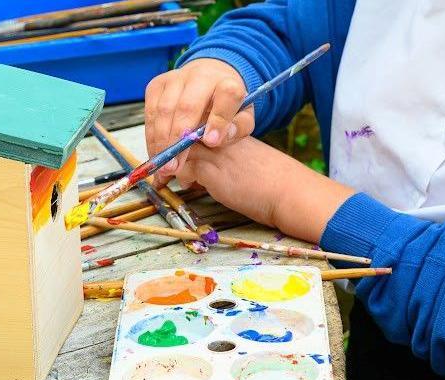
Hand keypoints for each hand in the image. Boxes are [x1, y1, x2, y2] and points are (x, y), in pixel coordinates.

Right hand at [144, 58, 254, 184]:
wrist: (208, 79)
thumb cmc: (225, 107)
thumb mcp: (241, 118)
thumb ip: (236, 129)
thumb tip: (215, 140)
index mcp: (228, 83)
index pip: (227, 96)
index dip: (218, 120)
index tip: (211, 142)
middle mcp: (201, 76)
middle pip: (187, 107)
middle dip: (177, 140)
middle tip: (174, 167)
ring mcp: (176, 78)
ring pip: (164, 111)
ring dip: (160, 141)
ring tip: (162, 165)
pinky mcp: (157, 84)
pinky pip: (150, 112)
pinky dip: (151, 136)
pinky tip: (156, 153)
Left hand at [174, 137, 354, 242]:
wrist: (288, 192)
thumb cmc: (267, 181)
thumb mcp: (237, 163)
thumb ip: (215, 160)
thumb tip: (189, 172)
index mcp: (228, 127)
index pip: (193, 122)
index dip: (175, 138)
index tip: (166, 152)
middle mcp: (220, 133)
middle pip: (180, 132)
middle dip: (165, 151)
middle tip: (156, 169)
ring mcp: (215, 150)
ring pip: (177, 149)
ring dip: (168, 165)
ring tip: (163, 178)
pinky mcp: (213, 169)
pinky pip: (183, 168)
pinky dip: (178, 178)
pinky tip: (182, 186)